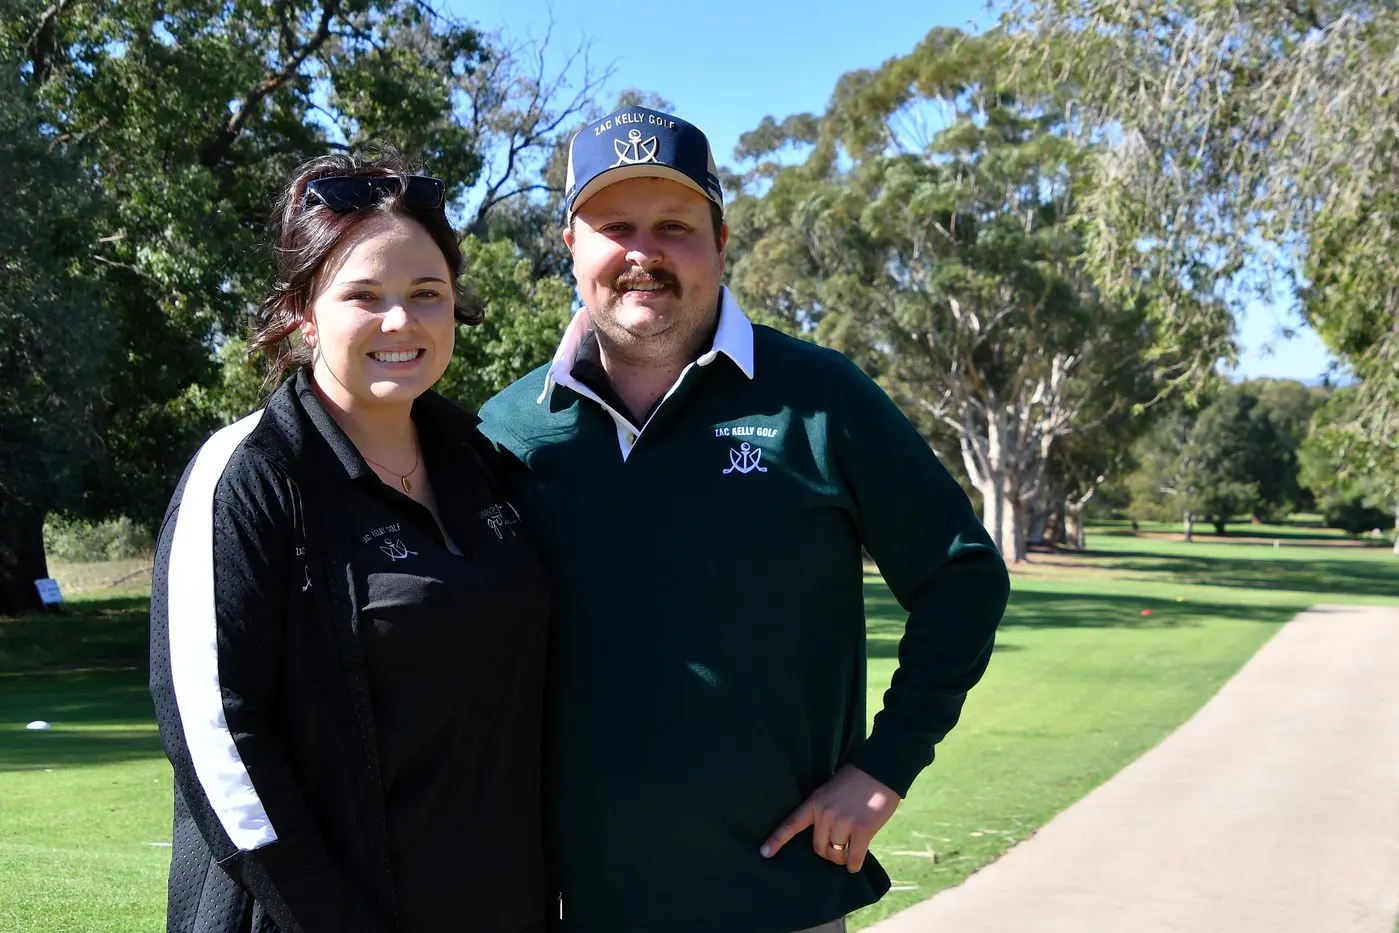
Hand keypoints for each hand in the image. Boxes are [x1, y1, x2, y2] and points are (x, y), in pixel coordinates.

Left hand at [759, 764, 900, 872]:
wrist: (880, 769)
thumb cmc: (856, 779)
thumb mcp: (830, 790)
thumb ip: (823, 810)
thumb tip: (825, 837)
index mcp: (814, 802)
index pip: (791, 824)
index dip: (777, 840)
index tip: (764, 853)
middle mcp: (825, 814)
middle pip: (818, 848)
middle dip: (827, 852)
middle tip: (837, 849)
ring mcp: (843, 822)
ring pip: (835, 854)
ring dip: (842, 858)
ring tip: (849, 852)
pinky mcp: (862, 830)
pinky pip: (853, 857)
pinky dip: (854, 864)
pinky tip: (855, 865)